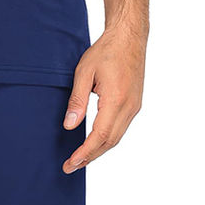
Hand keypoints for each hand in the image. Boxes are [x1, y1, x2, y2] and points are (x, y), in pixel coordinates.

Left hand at [62, 28, 144, 173]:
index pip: (101, 135)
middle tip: (70, 166)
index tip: (71, 163)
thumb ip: (77, 100)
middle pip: (110, 142)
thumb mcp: (84, 72)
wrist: (129, 38)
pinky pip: (121, 128)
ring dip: (99, 150)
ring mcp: (134, 107)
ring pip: (117, 137)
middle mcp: (129, 107)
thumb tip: (69, 126)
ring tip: (80, 158)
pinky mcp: (134, 104)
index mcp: (116, 100)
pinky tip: (95, 141)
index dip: (85, 152)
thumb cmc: (106, 51)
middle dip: (90, 157)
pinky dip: (107, 139)